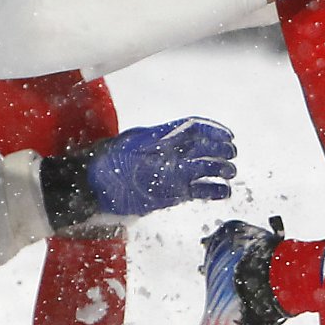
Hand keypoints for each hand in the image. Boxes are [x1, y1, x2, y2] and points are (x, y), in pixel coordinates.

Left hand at [82, 118, 236, 216]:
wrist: (93, 188)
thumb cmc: (108, 161)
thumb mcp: (130, 145)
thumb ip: (156, 140)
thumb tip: (177, 136)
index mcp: (163, 138)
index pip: (193, 129)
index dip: (212, 130)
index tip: (227, 136)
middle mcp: (171, 155)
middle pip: (203, 149)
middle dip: (220, 150)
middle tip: (231, 154)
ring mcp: (173, 175)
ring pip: (204, 170)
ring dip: (220, 170)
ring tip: (230, 172)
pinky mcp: (172, 195)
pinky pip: (197, 191)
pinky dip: (212, 192)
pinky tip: (223, 192)